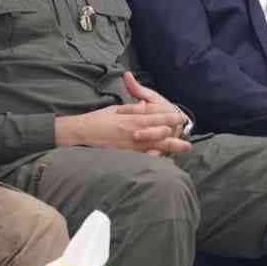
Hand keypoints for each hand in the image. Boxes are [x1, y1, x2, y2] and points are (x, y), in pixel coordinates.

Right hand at [58, 86, 190, 156]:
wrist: (79, 133)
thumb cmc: (97, 120)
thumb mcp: (114, 109)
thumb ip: (131, 109)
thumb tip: (144, 106)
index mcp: (130, 118)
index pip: (154, 115)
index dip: (169, 116)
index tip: (180, 116)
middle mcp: (132, 131)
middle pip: (158, 130)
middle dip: (174, 130)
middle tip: (187, 131)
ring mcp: (129, 144)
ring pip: (154, 144)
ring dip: (171, 145)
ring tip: (185, 146)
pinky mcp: (124, 154)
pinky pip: (143, 156)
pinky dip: (155, 157)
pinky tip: (166, 158)